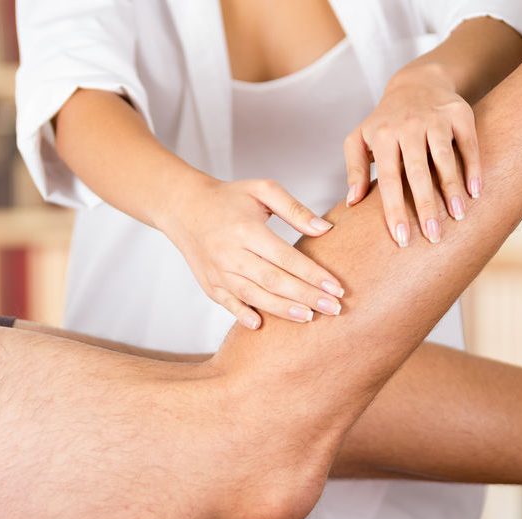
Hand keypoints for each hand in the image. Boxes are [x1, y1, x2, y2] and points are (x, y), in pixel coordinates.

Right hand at [166, 178, 344, 329]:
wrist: (185, 207)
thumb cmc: (229, 198)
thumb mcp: (262, 190)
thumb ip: (295, 209)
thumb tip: (325, 230)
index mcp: (246, 229)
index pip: (286, 257)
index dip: (313, 274)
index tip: (336, 288)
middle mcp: (230, 253)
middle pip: (273, 281)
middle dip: (305, 297)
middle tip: (333, 309)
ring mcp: (218, 271)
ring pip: (253, 296)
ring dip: (282, 309)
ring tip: (309, 318)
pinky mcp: (209, 284)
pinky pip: (227, 303)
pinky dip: (242, 315)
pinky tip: (261, 325)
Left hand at [344, 63, 481, 246]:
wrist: (417, 83)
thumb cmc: (385, 122)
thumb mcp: (360, 139)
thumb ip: (355, 169)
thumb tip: (352, 203)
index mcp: (382, 136)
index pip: (389, 179)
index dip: (395, 210)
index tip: (402, 237)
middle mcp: (408, 126)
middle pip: (417, 172)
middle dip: (425, 206)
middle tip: (433, 236)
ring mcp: (435, 119)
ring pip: (445, 159)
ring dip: (452, 189)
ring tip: (458, 216)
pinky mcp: (459, 114)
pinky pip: (468, 144)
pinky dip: (473, 167)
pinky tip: (475, 192)